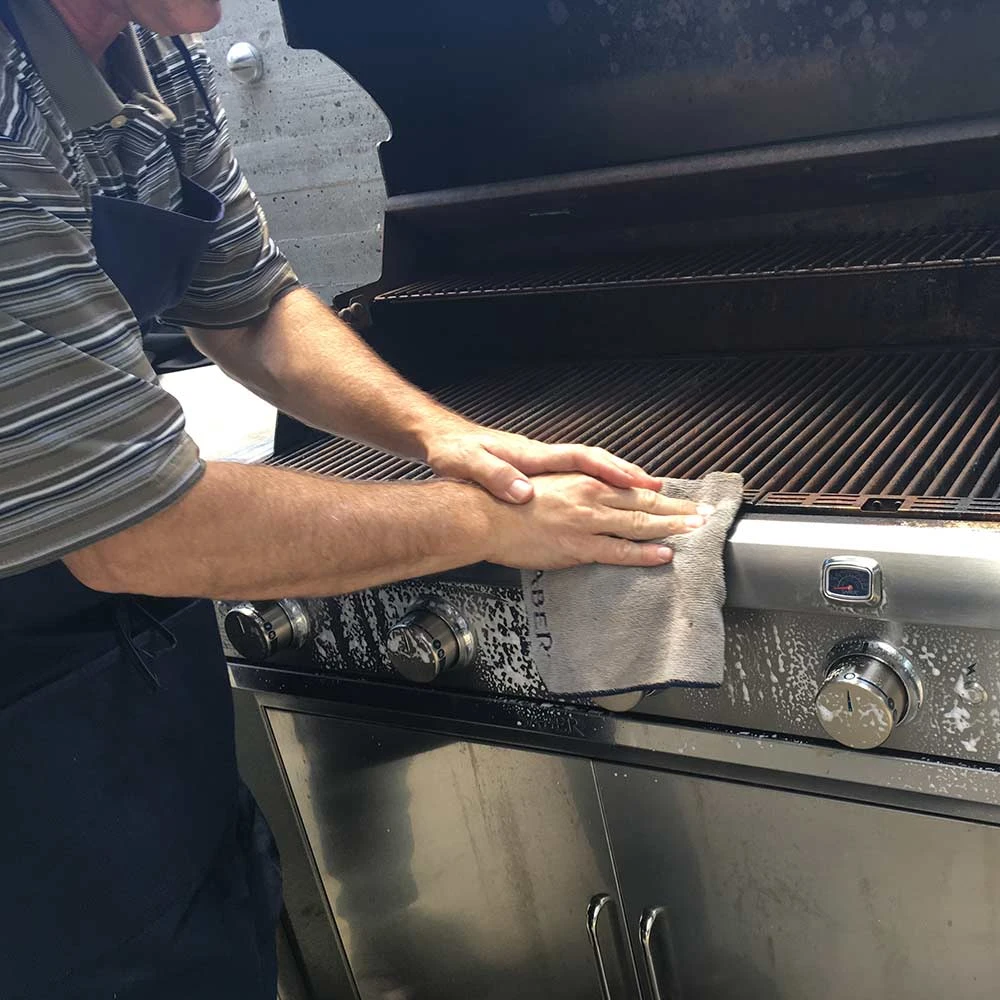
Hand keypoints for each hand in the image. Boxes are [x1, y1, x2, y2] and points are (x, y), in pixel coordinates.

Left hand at [423, 420, 659, 502]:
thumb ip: (497, 477)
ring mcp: (542, 463)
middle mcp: (543, 456)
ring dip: (620, 480)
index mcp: (531, 455)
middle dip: (629, 475)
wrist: (439, 438)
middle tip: (661, 490)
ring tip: (650, 492)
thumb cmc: (454, 452)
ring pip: (592, 469)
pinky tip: (612, 496)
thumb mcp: (468, 465)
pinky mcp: (537, 471)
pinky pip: (579, 476)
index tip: (635, 482)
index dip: (611, 471)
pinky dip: (601, 484)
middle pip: (596, 462)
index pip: (581, 459)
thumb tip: (524, 492)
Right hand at [485, 474, 713, 569]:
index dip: (662, 495)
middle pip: (645, 504)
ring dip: (672, 527)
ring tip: (696, 530)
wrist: (484, 516)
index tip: (682, 498)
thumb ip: (577, 488)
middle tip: (705, 514)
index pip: (633, 488)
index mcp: (585, 480)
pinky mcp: (578, 547)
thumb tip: (598, 494)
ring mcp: (586, 522)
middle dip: (678, 510)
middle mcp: (591, 497)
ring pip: (640, 524)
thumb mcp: (549, 484)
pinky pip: (619, 551)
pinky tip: (664, 554)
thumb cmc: (510, 503)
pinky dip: (644, 553)